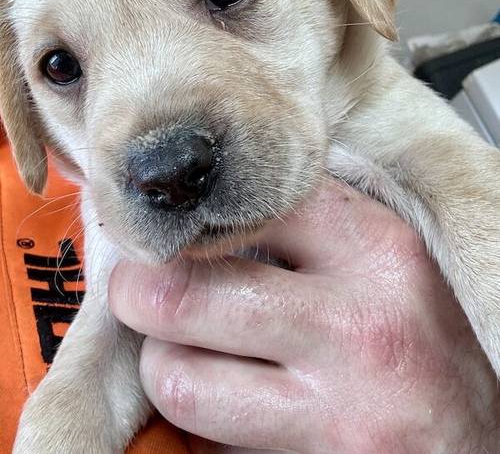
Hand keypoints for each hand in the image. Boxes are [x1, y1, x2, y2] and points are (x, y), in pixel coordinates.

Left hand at [109, 182, 499, 452]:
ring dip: (163, 360)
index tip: (184, 231)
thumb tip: (217, 214)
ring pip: (180, 377)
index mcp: (376, 252)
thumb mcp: (388, 257)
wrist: (485, 427)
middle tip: (141, 288)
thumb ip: (311, 226)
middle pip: (186, 293)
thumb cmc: (430, 334)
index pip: (246, 207)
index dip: (200, 218)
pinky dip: (198, 412)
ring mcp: (335, 407)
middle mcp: (354, 326)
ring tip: (182, 346)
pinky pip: (209, 437)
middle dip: (140, 290)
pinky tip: (222, 390)